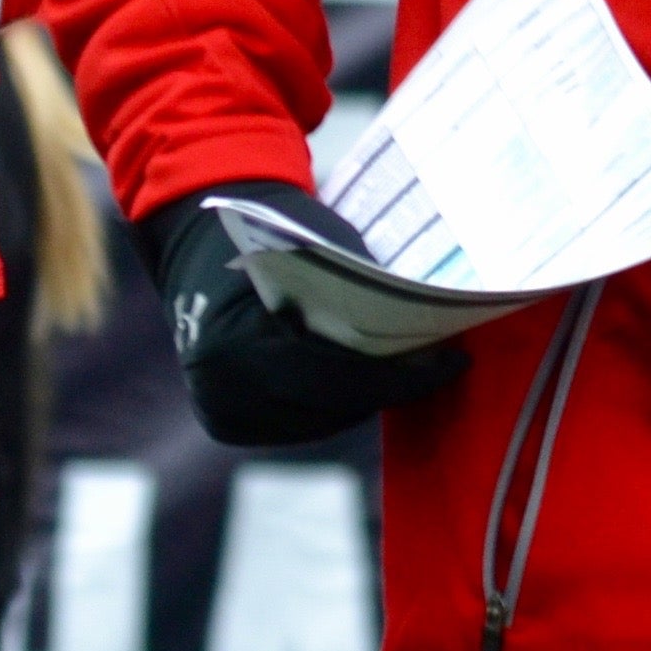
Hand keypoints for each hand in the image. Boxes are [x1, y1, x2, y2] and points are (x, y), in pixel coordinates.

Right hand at [137, 181, 469, 445]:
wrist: (197, 236)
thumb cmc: (266, 230)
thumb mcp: (320, 250)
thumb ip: (362, 297)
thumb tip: (431, 328)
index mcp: (239, 347)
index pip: (341, 381)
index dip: (405, 379)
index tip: (454, 364)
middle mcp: (223, 391)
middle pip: (335, 407)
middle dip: (389, 385)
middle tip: (437, 363)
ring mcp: (221, 412)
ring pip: (320, 420)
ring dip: (361, 396)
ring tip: (403, 366)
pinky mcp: (226, 420)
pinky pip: (297, 421)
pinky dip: (330, 400)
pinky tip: (356, 372)